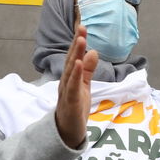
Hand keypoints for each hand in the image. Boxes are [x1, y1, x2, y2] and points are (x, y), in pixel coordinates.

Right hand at [54, 25, 98, 148]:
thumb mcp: (85, 86)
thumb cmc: (75, 108)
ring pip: (71, 71)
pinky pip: (73, 87)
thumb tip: (93, 51)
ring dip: (76, 55)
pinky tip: (79, 64)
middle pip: (71, 60)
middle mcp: (66, 81)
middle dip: (77, 44)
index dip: (78, 42)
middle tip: (82, 27)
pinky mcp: (70, 102)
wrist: (67, 133)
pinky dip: (75, 75)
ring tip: (81, 40)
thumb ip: (89, 70)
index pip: (75, 57)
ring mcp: (66, 91)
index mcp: (70, 77)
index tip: (83, 27)